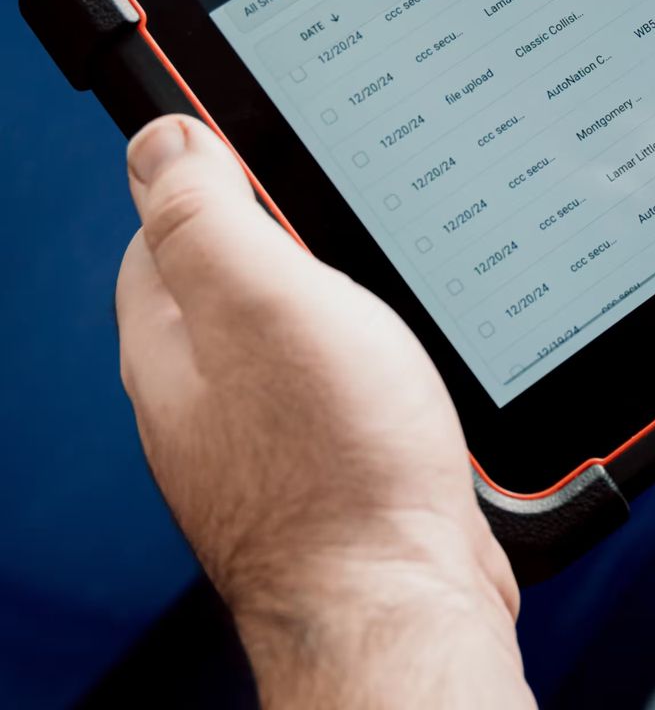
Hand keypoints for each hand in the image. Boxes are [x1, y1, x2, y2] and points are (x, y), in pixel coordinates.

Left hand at [115, 115, 532, 707]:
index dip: (220, 174)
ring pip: (299, 336)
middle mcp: (206, 395)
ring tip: (395, 286)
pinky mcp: (333, 468)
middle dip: (293, 243)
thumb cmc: (337, 465)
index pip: (166, 225)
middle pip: (238, 280)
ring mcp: (267, 438)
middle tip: (356, 223)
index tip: (279, 150)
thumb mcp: (264, 301)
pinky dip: (376, 362)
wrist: (399, 596)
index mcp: (170, 342)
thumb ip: (203, 216)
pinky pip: (345, 387)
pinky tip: (415, 363)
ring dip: (344, 304)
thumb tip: (159, 140)